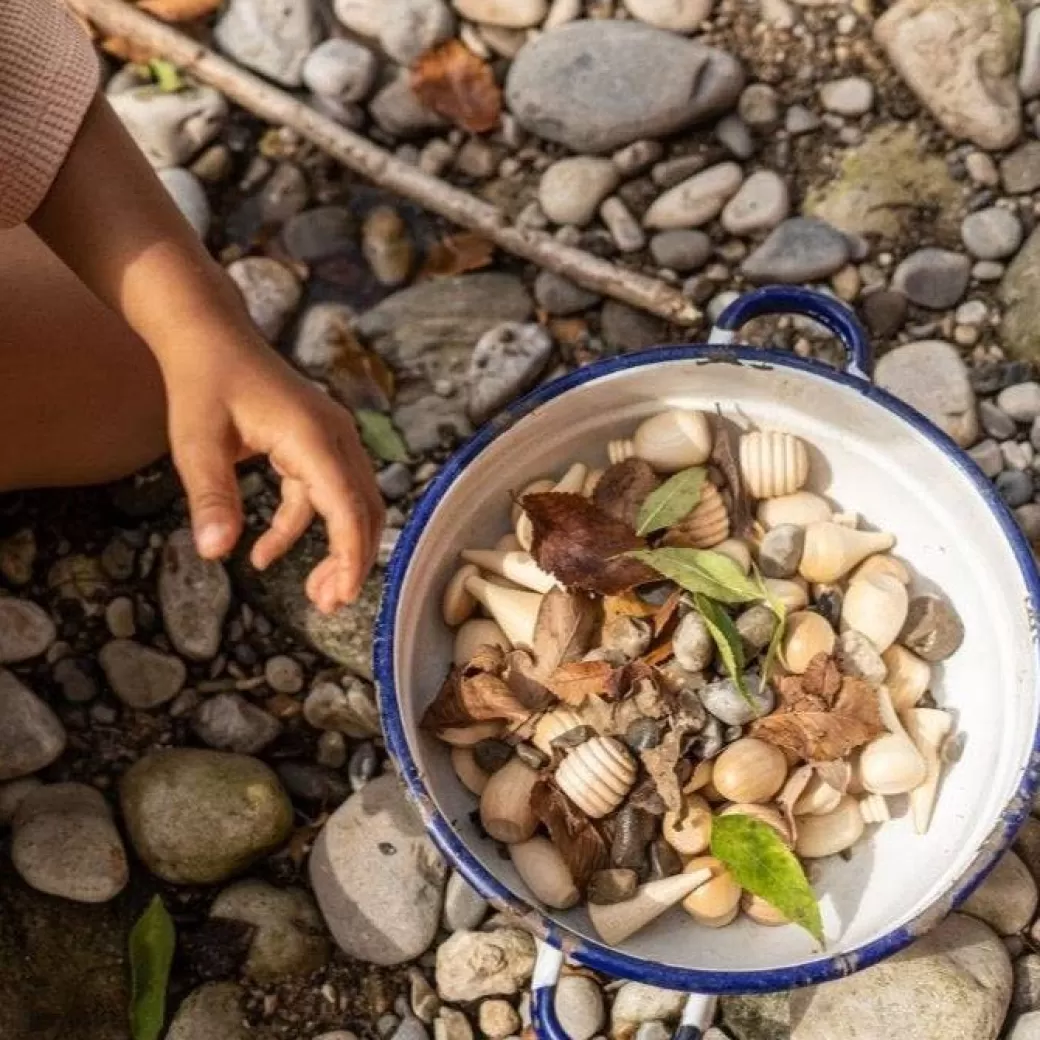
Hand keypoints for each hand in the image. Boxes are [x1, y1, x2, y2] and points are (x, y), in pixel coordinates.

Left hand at [163, 331, 383, 612]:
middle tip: (327, 604)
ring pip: (351, 505)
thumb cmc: (203, 383)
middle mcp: (336, 438)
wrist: (210, 336)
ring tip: (312, 593)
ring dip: (334, 549)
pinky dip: (302, 527)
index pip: (348, 506)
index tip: (344, 596)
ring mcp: (331, 439)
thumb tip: (215, 554)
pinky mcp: (318, 444)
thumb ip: (212, 499)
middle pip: (363, 510)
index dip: (351, 556)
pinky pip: (323, 495)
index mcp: (313, 436)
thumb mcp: (196, 444)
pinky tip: (264, 554)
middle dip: (351, 560)